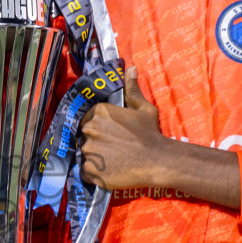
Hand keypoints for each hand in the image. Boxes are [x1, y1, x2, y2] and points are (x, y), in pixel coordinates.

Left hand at [78, 67, 168, 190]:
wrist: (157, 160)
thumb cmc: (150, 135)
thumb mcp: (143, 109)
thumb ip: (132, 90)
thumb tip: (130, 69)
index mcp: (99, 111)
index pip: (89, 118)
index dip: (99, 128)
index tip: (110, 135)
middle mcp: (90, 128)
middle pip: (84, 135)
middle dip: (95, 141)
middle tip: (113, 149)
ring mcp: (87, 149)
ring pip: (84, 153)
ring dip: (94, 157)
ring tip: (112, 161)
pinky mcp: (89, 169)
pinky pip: (86, 171)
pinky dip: (94, 173)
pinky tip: (108, 171)